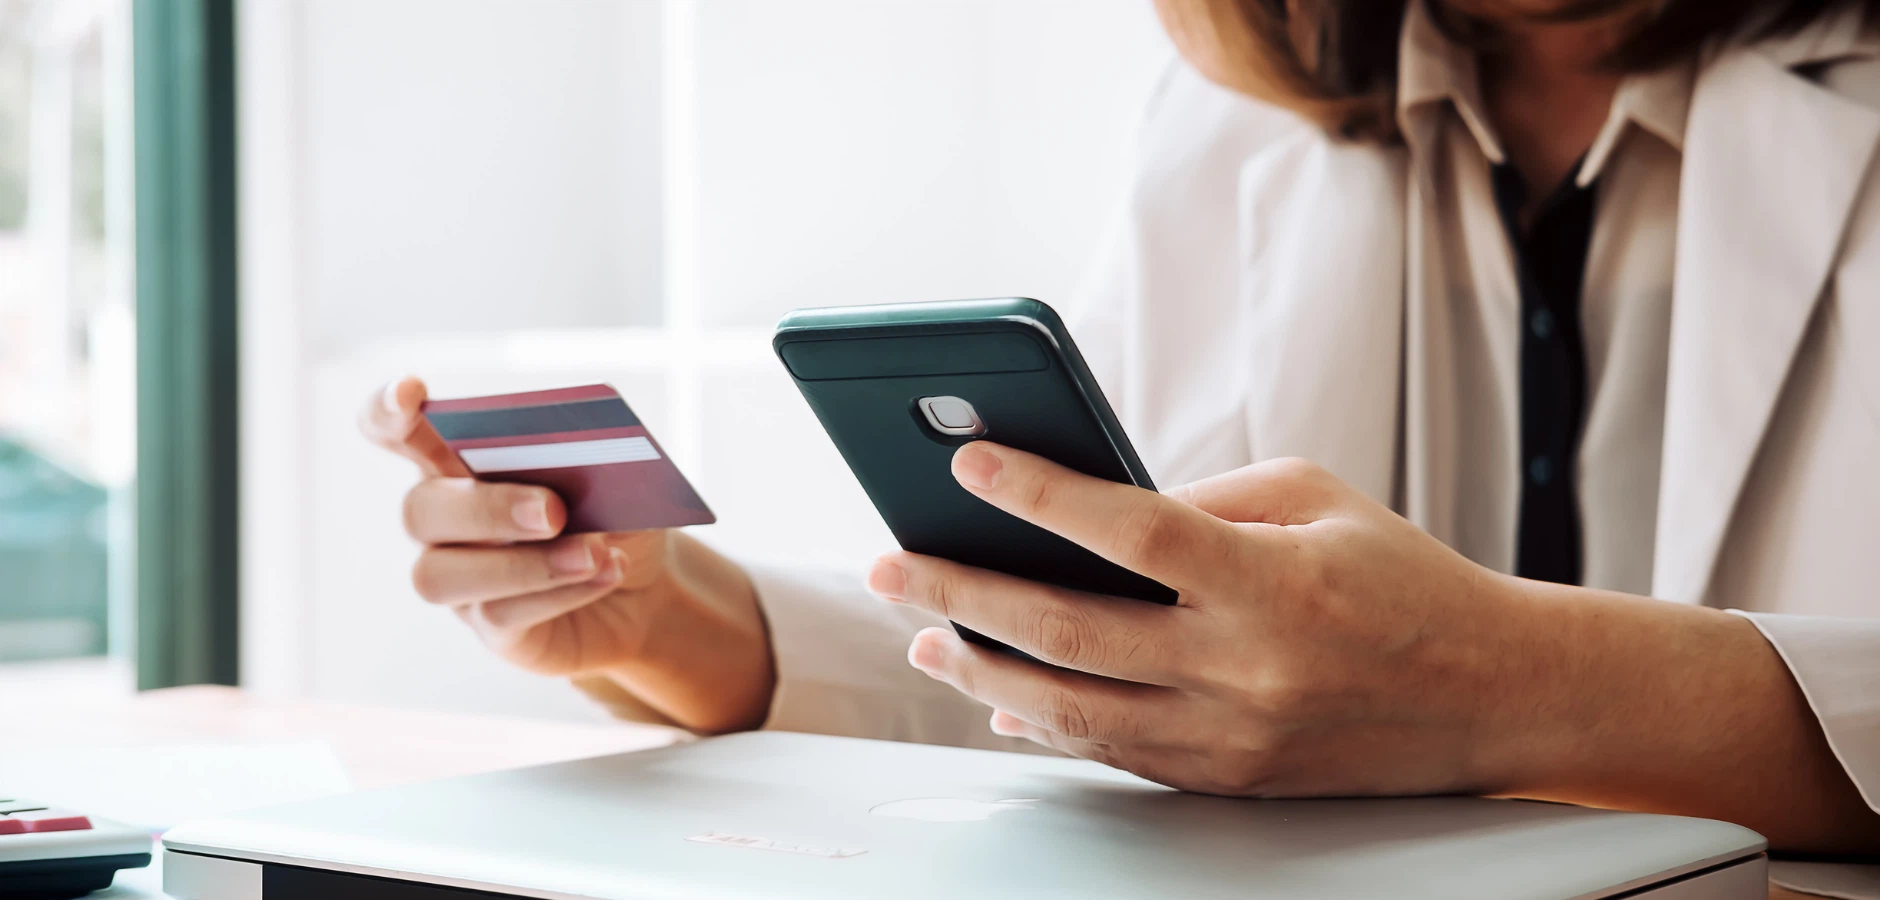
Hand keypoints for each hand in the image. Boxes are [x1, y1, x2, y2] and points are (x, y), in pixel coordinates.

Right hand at [359, 376, 774, 732]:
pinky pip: (500, 614)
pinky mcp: (491, 628)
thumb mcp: (611, 474)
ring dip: (523, 564)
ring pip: (442, 574)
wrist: (645, 586)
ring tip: (593, 553)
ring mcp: (460, 580)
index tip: (411, 392)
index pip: (392, 428)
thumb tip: (575, 447)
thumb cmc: (612, 514)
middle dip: (484, 508)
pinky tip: (606, 571)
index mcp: (457, 460)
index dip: (387, 410)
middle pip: (419, 510)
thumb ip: (581, 453)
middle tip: (554, 511)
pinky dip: (559, 592)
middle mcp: (443, 521)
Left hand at [865, 443, 1879, 855]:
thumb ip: (1200, 498)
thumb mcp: (1313, 497)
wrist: (1490, 695)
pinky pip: (1110, 752)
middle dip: (963, 592)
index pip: (1132, 533)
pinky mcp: (1227, 780)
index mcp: (1272, 579)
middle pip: (1070, 632)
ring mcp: (1231, 736)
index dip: (1041, 496)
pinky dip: (1042, 722)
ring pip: (1072, 709)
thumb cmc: (1400, 576)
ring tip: (921, 628)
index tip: (969, 463)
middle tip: (889, 562)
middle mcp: (1245, 668)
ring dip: (980, 669)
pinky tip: (994, 692)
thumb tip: (1086, 508)